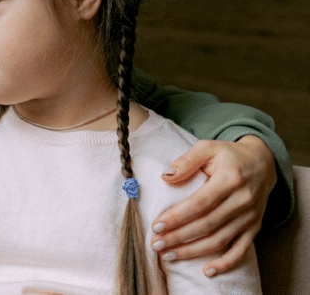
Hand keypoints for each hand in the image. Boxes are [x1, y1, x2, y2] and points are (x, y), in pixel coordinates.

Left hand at [150, 137, 275, 276]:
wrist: (262, 163)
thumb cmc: (228, 155)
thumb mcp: (207, 147)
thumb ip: (186, 161)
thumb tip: (166, 177)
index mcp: (230, 179)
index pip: (199, 203)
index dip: (177, 216)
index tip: (156, 226)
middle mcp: (242, 200)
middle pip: (206, 225)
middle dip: (178, 237)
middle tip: (156, 244)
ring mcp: (250, 217)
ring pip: (220, 241)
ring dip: (193, 251)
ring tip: (169, 255)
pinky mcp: (254, 227)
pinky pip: (241, 250)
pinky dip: (225, 263)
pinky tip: (206, 271)